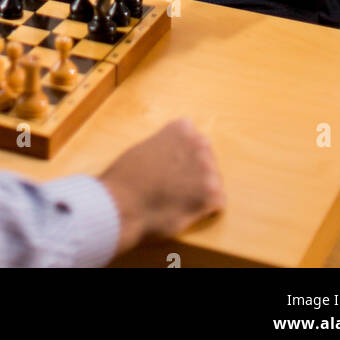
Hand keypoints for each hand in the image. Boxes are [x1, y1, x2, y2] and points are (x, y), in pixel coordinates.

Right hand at [100, 117, 224, 253]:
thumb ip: (167, 145)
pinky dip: (205, 211)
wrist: (121, 203)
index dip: (185, 157)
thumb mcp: (145, 146)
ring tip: (179, 200)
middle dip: (196, 173)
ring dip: (201, 192)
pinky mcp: (211, 195)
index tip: (174, 167)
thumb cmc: (126, 177)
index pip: (195, 139)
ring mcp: (207, 169)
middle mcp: (198, 143)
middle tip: (177, 187)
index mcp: (182, 128)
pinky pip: (217, 204)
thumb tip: (174, 156)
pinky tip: (187, 211)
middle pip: (208, 160)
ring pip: (214, 182)